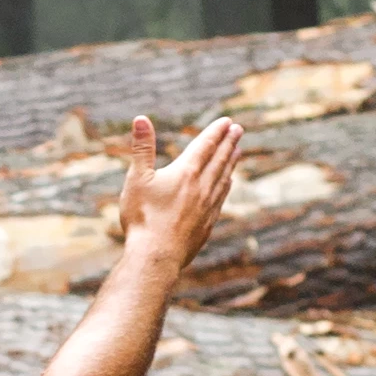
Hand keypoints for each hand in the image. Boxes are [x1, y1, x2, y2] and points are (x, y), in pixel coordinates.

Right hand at [106, 114, 246, 273]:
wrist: (157, 256)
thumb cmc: (143, 217)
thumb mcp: (137, 179)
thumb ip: (142, 148)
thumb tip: (141, 118)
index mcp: (186, 172)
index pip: (205, 145)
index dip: (216, 132)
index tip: (227, 121)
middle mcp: (202, 186)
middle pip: (219, 159)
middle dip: (229, 142)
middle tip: (238, 130)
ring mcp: (207, 206)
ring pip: (224, 177)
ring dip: (231, 162)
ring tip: (238, 151)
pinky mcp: (208, 223)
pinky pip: (221, 198)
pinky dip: (226, 185)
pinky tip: (228, 183)